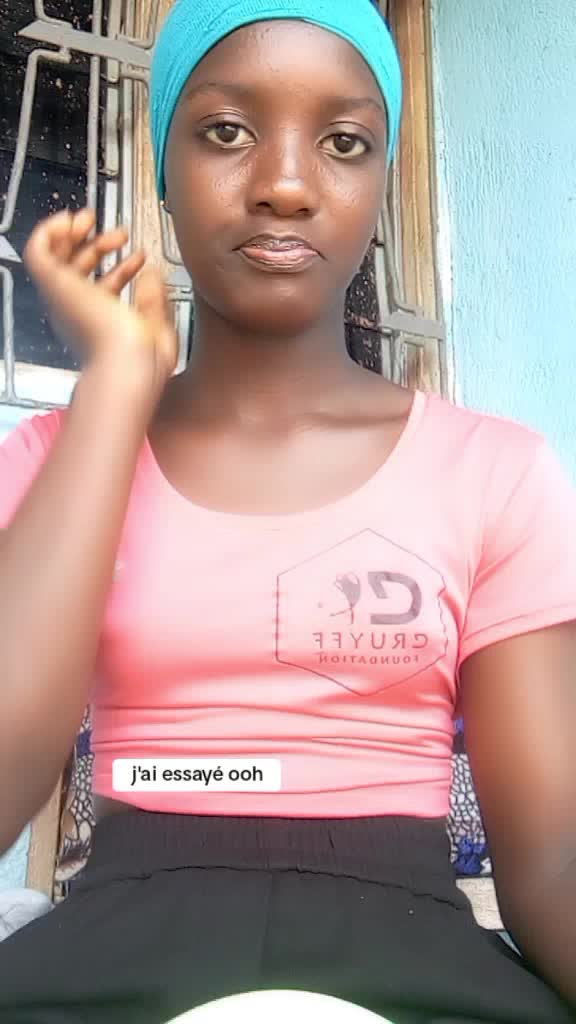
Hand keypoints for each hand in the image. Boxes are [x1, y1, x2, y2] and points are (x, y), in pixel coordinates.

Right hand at [24, 208, 178, 395]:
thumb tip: (152, 272)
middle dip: (97, 245)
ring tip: (91, 218)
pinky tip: (70, 220)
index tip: (137, 254)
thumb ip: (155, 298)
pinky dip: (49, 230)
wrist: (128, 365)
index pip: (103, 290)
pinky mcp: (55, 285)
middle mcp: (79, 313)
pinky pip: (38, 252)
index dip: (121, 268)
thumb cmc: (144, 361)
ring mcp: (65, 299)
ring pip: (55, 259)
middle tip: (119, 232)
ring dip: (72, 233)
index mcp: (102, 325)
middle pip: (77, 271)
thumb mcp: (159, 325)